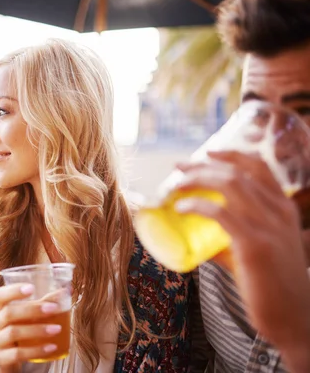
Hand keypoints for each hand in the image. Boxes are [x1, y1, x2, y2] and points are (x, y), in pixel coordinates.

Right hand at [0, 283, 63, 371]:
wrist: (3, 360)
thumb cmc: (18, 331)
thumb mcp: (24, 318)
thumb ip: (42, 304)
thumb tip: (67, 291)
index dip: (13, 290)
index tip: (32, 288)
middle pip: (9, 313)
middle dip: (33, 309)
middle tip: (54, 308)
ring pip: (13, 332)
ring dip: (37, 330)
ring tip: (57, 329)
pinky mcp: (2, 358)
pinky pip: (18, 354)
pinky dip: (36, 350)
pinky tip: (52, 347)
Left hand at [175, 151, 309, 367]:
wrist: (294, 316)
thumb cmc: (272, 285)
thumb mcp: (258, 250)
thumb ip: (230, 241)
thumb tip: (194, 241)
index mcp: (283, 208)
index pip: (258, 167)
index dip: (231, 155)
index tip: (206, 153)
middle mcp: (278, 211)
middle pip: (236, 172)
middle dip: (202, 166)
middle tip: (177, 168)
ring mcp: (268, 226)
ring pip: (228, 185)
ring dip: (196, 180)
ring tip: (175, 186)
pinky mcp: (255, 244)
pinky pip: (221, 213)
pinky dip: (197, 205)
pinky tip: (181, 208)